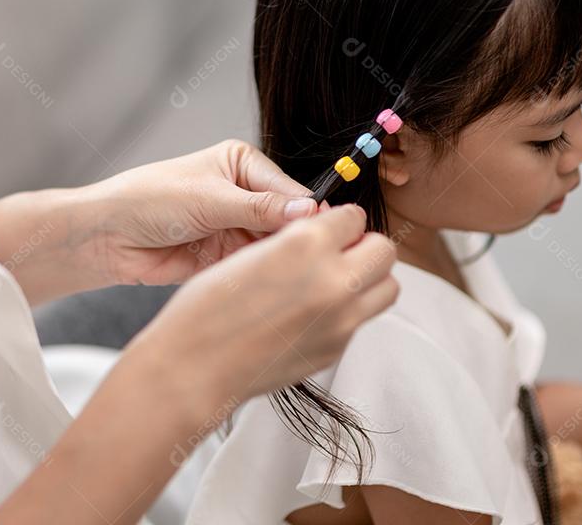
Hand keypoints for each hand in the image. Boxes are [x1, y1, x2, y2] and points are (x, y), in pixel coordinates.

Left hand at [82, 139, 322, 286]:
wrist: (108, 237)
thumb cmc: (147, 200)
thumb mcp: (208, 199)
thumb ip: (259, 208)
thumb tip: (308, 210)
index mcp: (242, 164)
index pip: (289, 189)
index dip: (308, 213)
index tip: (329, 232)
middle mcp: (244, 194)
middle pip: (287, 220)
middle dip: (297, 239)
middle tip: (318, 259)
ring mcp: (236, 227)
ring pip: (275, 247)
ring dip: (281, 260)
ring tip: (296, 274)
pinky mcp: (226, 258)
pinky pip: (255, 267)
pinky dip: (262, 275)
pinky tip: (272, 283)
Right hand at [128, 204, 398, 413]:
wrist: (194, 366)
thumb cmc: (207, 306)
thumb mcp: (250, 251)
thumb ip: (297, 238)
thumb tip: (326, 230)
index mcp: (307, 244)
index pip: (354, 216)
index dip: (337, 219)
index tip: (325, 227)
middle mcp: (333, 280)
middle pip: (384, 250)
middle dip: (363, 246)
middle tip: (337, 252)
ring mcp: (341, 320)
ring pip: (387, 288)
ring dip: (367, 279)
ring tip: (332, 282)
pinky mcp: (336, 350)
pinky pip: (359, 320)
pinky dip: (345, 311)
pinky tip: (308, 315)